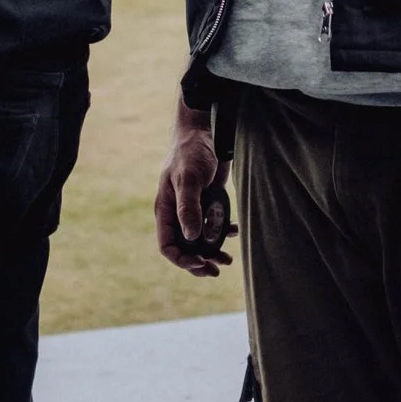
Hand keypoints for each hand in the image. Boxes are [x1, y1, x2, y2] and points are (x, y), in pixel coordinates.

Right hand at [154, 100, 233, 276]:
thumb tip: (192, 238)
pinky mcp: (207, 201)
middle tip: (216, 270)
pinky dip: (223, 232)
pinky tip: (234, 231)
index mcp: (166, 210)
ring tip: (227, 261)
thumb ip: (188, 208)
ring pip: (200, 240)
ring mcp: (193, 208)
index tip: (200, 263)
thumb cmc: (190, 152)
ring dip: (212, 252)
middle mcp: (177, 213)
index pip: (167, 245)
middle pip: (184, 248)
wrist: (205, 131)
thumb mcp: (188, 179)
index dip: (182, 259)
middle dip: (198, 262)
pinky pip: (213, 224)